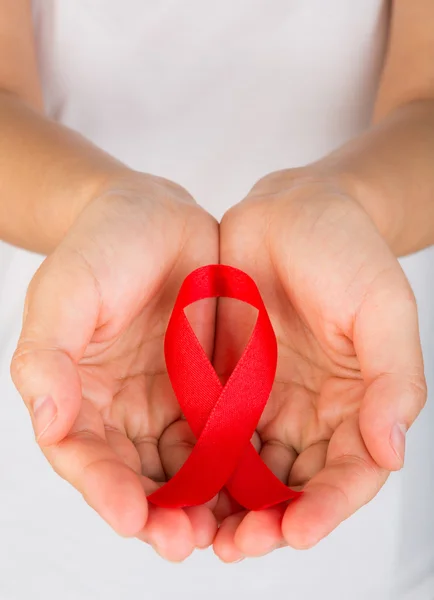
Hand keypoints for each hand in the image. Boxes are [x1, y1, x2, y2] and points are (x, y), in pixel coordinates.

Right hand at [11, 173, 218, 560]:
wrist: (157, 216)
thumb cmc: (101, 247)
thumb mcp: (66, 291)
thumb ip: (48, 353)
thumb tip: (45, 419)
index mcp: (81, 397)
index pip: (85, 457)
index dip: (105, 490)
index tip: (132, 516)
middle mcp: (125, 411)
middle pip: (138, 478)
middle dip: (160, 514)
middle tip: (185, 541)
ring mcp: (172, 404)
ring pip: (187, 469)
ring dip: (205, 505)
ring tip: (230, 532)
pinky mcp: (214, 391)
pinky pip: (228, 437)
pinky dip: (241, 468)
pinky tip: (262, 486)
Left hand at [213, 171, 425, 560]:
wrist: (290, 212)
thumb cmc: (347, 251)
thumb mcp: (382, 307)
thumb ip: (393, 378)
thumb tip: (391, 449)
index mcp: (359, 403)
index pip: (350, 472)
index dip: (329, 507)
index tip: (300, 530)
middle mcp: (312, 412)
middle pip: (294, 486)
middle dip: (271, 522)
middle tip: (241, 545)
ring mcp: (265, 401)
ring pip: (249, 471)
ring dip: (229, 506)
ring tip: (202, 533)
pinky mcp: (226, 384)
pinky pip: (210, 433)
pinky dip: (198, 463)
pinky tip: (176, 482)